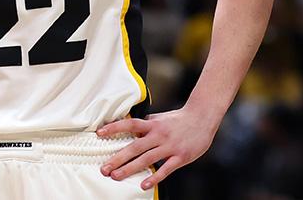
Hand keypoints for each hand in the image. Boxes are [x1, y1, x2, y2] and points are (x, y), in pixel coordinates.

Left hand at [97, 107, 218, 189]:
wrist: (203, 117)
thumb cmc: (180, 119)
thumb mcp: (160, 118)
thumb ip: (146, 124)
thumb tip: (129, 127)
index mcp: (153, 124)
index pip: (130, 124)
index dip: (114, 128)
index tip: (99, 133)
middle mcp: (159, 135)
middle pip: (135, 147)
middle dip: (118, 158)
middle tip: (104, 168)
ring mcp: (169, 146)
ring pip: (147, 159)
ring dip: (130, 168)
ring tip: (116, 176)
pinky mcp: (180, 156)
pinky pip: (166, 169)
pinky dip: (154, 177)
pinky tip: (144, 184)